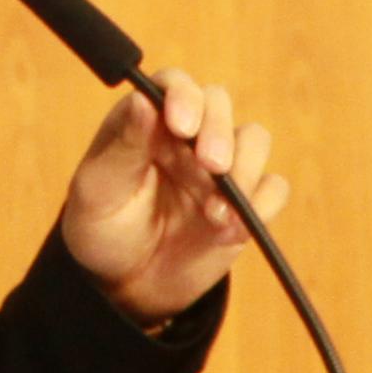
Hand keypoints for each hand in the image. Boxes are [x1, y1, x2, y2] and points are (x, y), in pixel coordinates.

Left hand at [56, 68, 284, 324]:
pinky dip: (261, 205)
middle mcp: (188, 137)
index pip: (174, 85)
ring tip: (215, 214)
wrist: (125, 287)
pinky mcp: (244, 203)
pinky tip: (231, 231)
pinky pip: (273, 189)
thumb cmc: (101, 229)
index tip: (182, 126)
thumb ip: (123, 145)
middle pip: (220, 104)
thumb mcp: (98, 190)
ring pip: (254, 140)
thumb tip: (143, 99)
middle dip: (220, 132)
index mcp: (148, 122)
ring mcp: (220, 168)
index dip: (184, 96)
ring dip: (244, 169)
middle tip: (211, 166)